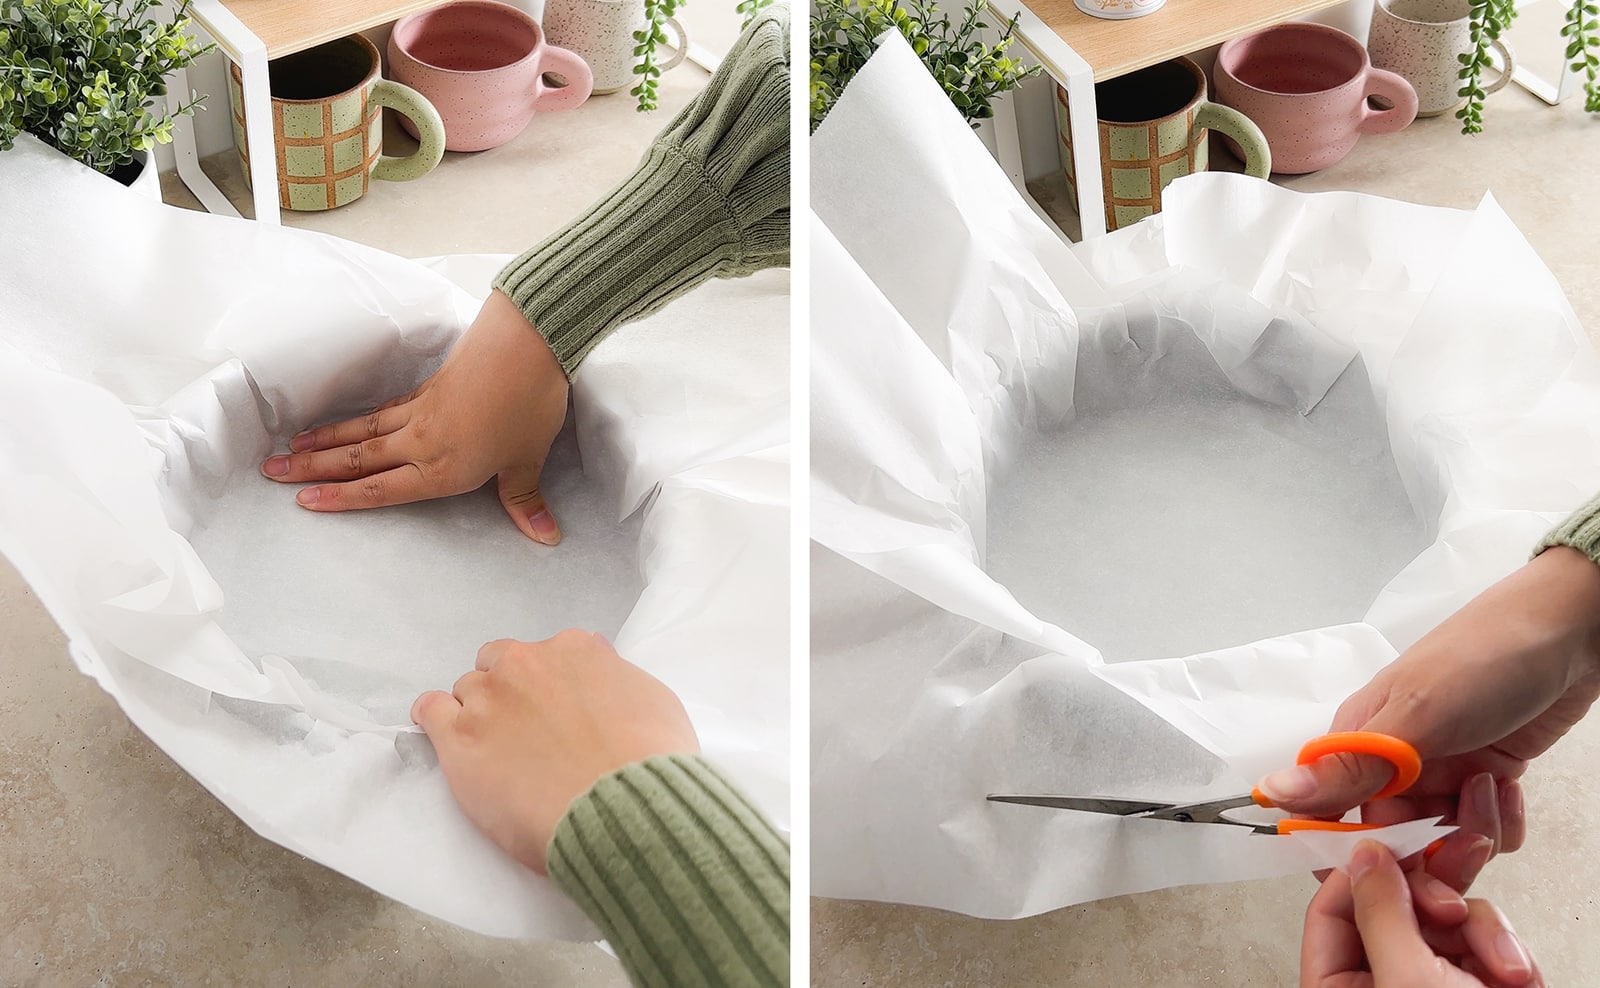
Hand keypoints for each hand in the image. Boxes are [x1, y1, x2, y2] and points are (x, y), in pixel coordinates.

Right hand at [260, 290, 569, 543]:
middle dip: (312, 469)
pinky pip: (382, 410)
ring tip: (289, 448)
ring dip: (324, 441)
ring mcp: (421, 413)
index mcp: (443, 469)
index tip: (303, 501)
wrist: (527, 344)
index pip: (381, 489)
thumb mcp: (528, 460)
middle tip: (270, 473)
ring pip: (362, 431)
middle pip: (358, 458)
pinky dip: (357, 419)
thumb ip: (525, 501)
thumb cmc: (530, 406)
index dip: (341, 498)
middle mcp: (421, 442)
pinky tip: (342, 424)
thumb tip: (546, 538)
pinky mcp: (428, 389)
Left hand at [410, 630, 698, 873]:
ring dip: (478, 714)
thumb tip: (602, 667)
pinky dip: (435, 720)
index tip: (556, 712)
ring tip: (495, 753)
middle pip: (500, 666)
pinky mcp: (460, 739)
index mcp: (575, 649)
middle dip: (509, 694)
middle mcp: (526, 664)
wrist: (624, 810)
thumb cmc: (649, 761)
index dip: (550, 686)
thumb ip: (617, 677)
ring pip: (466, 691)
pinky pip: (429, 711)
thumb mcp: (654, 700)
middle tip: (526, 734)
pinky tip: (447, 737)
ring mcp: (488, 699)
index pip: (547, 654)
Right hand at [1259, 548, 1599, 869]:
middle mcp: (1394, 764)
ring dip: (1471, 831)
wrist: (1569, 632)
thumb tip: (1269, 794)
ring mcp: (1441, 772)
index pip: (1332, 817)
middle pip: (1392, 841)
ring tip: (1492, 789)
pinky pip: (1484, 830)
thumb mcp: (1412, 717)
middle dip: (1427, 853)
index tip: (1388, 871)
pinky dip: (1500, 822)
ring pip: (1442, 841)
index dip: (1354, 852)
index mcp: (1359, 744)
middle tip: (1460, 842)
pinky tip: (1510, 788)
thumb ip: (1348, 766)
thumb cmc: (1480, 661)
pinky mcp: (1484, 778)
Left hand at [1301, 839, 1541, 986]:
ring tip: (1500, 967)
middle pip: (1395, 906)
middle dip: (1434, 900)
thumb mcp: (1409, 983)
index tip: (1391, 845)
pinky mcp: (1476, 986)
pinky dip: (1505, 953)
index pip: (1331, 911)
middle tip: (1452, 902)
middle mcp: (1382, 984)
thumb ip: (1382, 915)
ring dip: (1481, 932)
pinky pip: (1484, 943)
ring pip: (1447, 919)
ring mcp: (1433, 985)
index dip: (1359, 874)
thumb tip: (1364, 858)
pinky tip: (1516, 977)